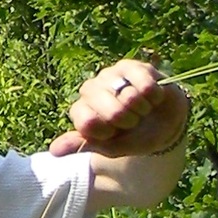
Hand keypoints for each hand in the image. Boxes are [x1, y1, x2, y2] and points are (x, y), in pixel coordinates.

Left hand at [49, 59, 190, 157]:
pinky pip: (146, 86)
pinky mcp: (131, 65)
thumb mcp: (110, 147)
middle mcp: (90, 89)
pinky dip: (154, 97)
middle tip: (130, 121)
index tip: (113, 134)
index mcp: (81, 111)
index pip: (88, 123)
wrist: (164, 123)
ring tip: (141, 108)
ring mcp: (109, 74)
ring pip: (130, 98)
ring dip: (142, 109)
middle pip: (113, 112)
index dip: (107, 133)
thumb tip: (54, 151)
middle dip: (128, 122)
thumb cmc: (133, 136)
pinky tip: (151, 97)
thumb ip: (83, 145)